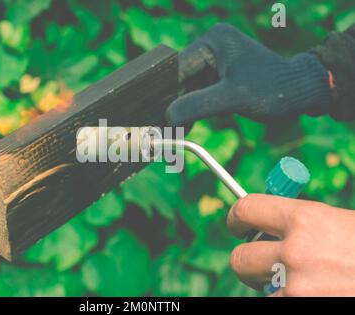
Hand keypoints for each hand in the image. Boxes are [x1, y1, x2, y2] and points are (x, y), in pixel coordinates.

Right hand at [166, 24, 333, 125]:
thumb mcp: (232, 98)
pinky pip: (199, 92)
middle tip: (164, 128)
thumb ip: (197, 105)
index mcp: (213, 41)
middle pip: (181, 79)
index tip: (157, 116)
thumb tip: (167, 117)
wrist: (301, 92)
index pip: (178, 69)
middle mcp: (211, 47)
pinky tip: (186, 125)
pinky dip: (193, 108)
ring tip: (173, 130)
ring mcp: (216, 61)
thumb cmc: (272, 90)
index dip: (166, 94)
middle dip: (174, 104)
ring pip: (188, 88)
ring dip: (182, 108)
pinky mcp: (220, 74)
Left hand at [227, 194, 354, 295]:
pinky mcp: (297, 307)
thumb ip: (302, 222)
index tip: (237, 226)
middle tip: (258, 265)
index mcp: (305, 218)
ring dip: (273, 286)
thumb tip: (272, 222)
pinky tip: (315, 294)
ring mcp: (295, 287)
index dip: (236, 218)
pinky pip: (275, 301)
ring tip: (303, 283)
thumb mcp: (341, 222)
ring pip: (260, 287)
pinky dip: (288, 299)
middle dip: (246, 261)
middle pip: (239, 257)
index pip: (246, 209)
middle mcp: (295, 251)